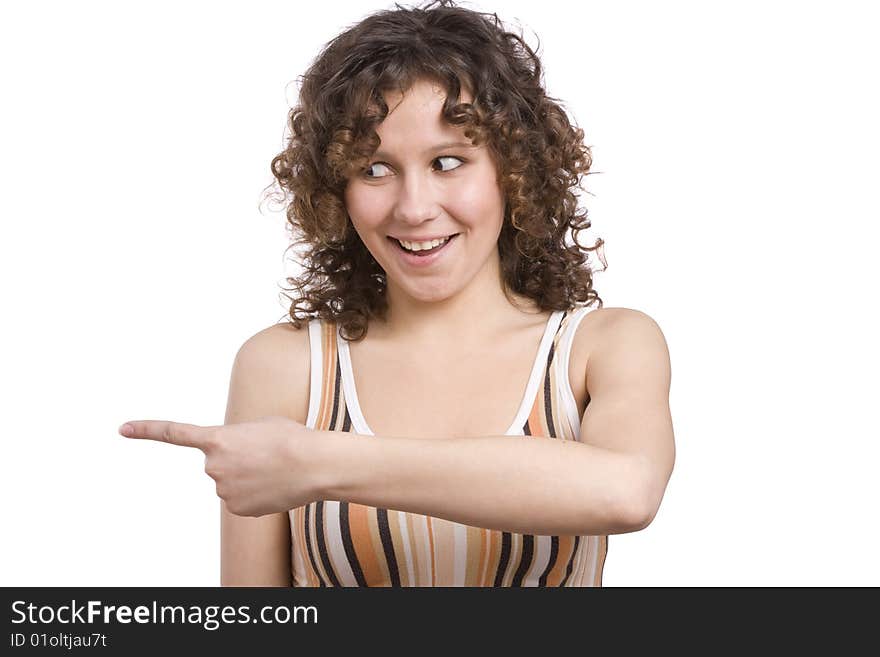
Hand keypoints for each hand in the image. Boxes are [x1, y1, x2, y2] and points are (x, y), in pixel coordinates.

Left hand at [118, 415, 323, 516]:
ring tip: (272, 469)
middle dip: (235, 458)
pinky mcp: (237, 509)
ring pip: (229, 482)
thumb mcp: (260, 425)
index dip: (146, 430)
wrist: (313, 465)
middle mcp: (214, 466)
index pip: (175, 433)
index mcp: (218, 439)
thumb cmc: (291, 438)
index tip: (122, 428)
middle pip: (217, 462)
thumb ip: (237, 437)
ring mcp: (224, 490)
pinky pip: (240, 499)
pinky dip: (254, 493)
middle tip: (262, 453)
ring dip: (247, 476)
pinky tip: (272, 486)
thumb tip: (236, 458)